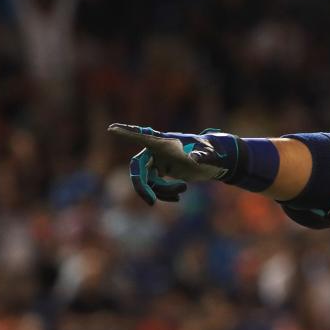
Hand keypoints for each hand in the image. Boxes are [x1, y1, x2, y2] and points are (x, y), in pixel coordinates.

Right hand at [108, 124, 239, 204]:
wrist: (218, 160)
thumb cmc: (214, 152)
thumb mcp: (210, 154)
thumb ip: (203, 155)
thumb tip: (195, 159)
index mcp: (165, 142)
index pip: (142, 136)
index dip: (126, 133)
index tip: (112, 128)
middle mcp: (157, 150)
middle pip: (138, 168)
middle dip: (142, 186)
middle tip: (151, 202)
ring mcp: (158, 161)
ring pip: (148, 181)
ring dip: (163, 191)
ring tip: (183, 190)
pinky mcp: (162, 170)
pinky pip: (154, 185)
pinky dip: (164, 194)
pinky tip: (179, 196)